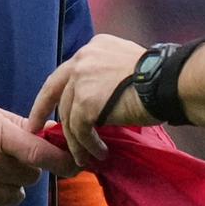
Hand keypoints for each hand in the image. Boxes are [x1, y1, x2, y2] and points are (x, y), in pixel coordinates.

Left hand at [28, 35, 151, 167]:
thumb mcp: (125, 65)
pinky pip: (80, 131)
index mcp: (92, 48)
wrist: (168, 82)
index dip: (54, 92)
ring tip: (84, 157)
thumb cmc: (159, 77)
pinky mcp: (86, 103)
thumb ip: (106, 75)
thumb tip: (98, 99)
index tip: (43, 108)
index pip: (66, 72)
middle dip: (42, 112)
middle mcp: (82, 59)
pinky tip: (99, 153)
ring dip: (76, 140)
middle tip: (36, 130)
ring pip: (69, 116)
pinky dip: (87, 146)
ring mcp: (82, 80)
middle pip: (55, 91)